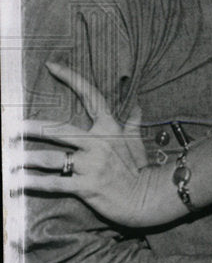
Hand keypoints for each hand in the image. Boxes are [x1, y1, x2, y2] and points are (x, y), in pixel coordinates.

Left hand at [17, 62, 178, 226]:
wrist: (147, 197)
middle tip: (11, 129)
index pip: (91, 96)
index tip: (52, 66)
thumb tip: (137, 107)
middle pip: (58, 130)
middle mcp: (98, 143)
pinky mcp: (85, 186)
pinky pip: (53, 184)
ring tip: (8, 160)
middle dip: (31, 129)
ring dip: (26, 160)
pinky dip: (33, 184)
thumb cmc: (140, 169)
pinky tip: (17, 184)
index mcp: (109, 128)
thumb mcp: (136, 143)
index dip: (72, 78)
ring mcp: (91, 165)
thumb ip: (132, 124)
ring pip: (50, 159)